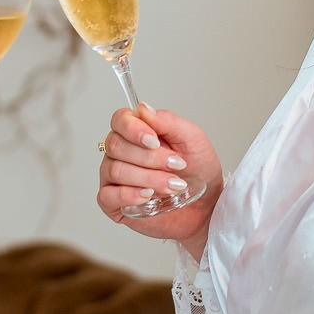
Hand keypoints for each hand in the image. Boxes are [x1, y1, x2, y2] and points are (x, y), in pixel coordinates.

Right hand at [97, 105, 221, 246]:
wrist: (207, 205)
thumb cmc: (199, 172)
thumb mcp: (193, 140)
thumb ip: (168, 121)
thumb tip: (143, 108)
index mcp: (137, 133)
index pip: (120, 120)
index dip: (133, 129)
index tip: (154, 141)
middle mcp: (121, 153)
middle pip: (116, 145)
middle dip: (150, 158)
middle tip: (176, 165)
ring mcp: (114, 178)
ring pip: (116, 170)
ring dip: (148, 178)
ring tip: (172, 185)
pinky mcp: (113, 203)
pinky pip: (107, 196)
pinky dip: (129, 195)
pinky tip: (148, 196)